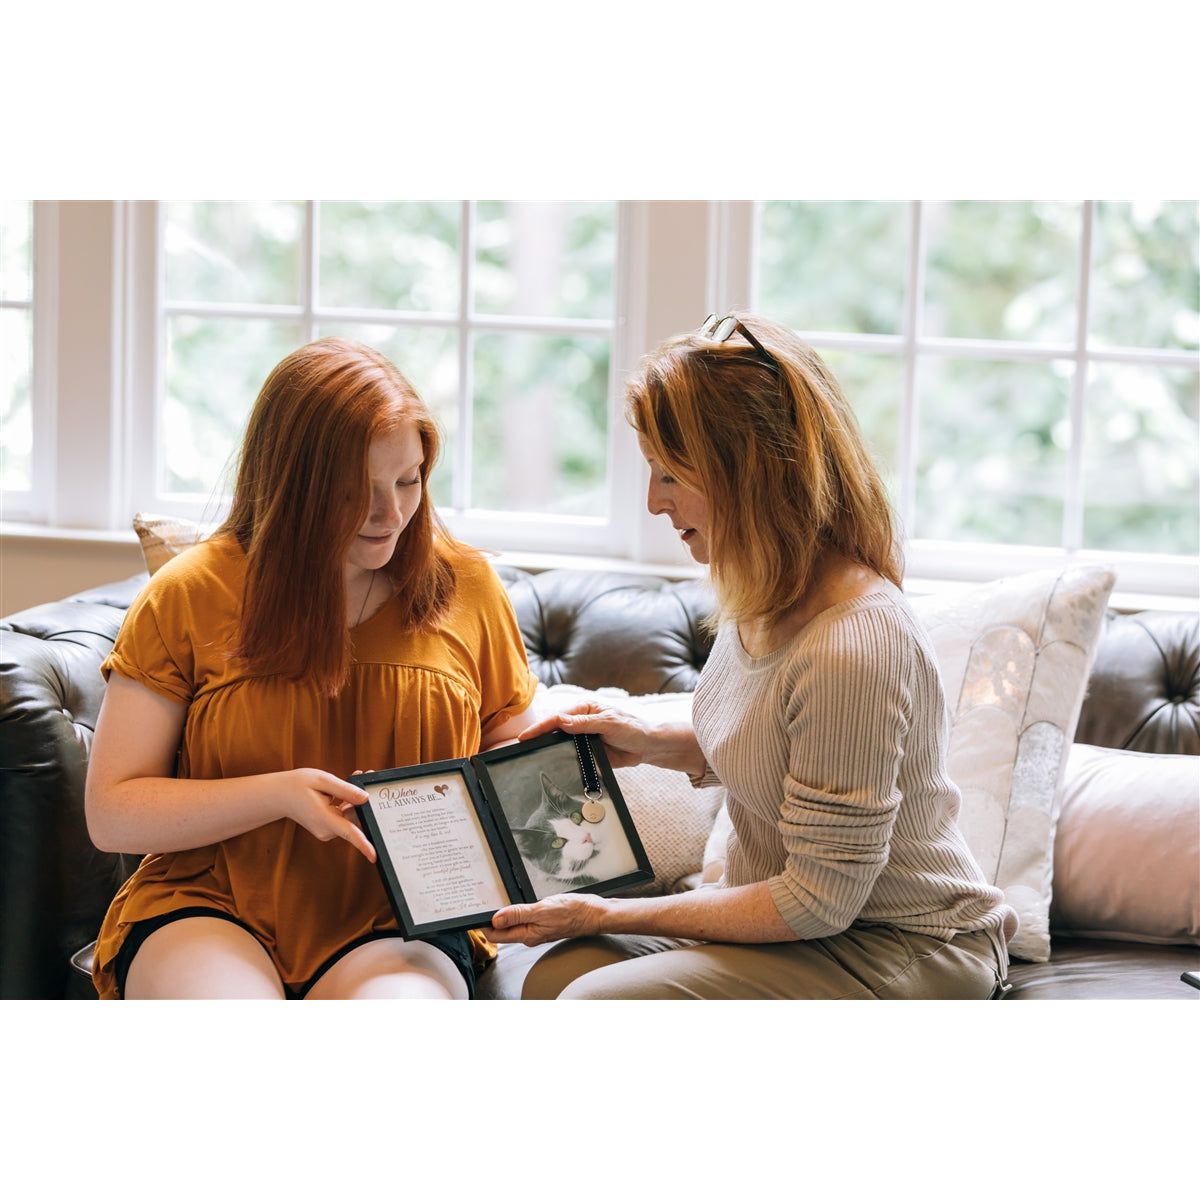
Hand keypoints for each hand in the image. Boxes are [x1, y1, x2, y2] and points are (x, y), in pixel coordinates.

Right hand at [281, 768, 375, 862]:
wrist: (279, 795)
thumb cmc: (299, 785)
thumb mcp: (323, 780)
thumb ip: (345, 790)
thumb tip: (365, 798)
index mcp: (324, 819)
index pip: (349, 833)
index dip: (364, 845)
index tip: (375, 856)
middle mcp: (326, 830)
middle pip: (354, 819)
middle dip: (361, 800)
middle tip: (362, 776)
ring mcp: (326, 832)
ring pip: (349, 817)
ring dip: (353, 801)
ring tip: (352, 777)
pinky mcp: (327, 829)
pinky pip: (343, 818)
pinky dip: (346, 805)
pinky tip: (342, 790)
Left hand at [488, 893, 610, 945]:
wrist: (594, 913)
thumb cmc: (573, 912)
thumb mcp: (542, 910)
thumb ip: (518, 914)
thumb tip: (496, 919)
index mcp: (527, 935)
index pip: (496, 934)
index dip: (483, 924)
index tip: (474, 912)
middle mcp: (529, 934)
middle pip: (502, 930)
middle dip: (490, 918)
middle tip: (480, 901)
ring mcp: (536, 928)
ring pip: (512, 923)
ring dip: (502, 913)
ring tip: (492, 899)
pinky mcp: (543, 921)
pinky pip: (523, 917)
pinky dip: (515, 910)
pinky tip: (514, 901)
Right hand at [516, 702, 650, 767]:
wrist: (649, 746)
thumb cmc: (633, 728)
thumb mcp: (609, 723)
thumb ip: (585, 723)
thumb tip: (560, 721)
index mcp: (584, 709)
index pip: (558, 718)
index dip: (540, 727)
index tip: (525, 737)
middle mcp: (581, 722)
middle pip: (555, 731)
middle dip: (538, 738)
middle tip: (520, 748)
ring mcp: (583, 738)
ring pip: (561, 744)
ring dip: (549, 750)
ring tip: (530, 757)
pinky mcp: (588, 753)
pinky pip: (572, 757)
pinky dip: (562, 760)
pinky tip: (552, 766)